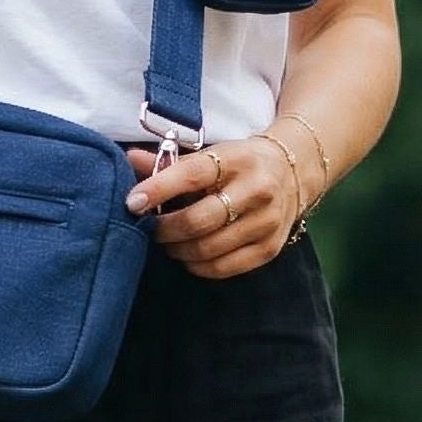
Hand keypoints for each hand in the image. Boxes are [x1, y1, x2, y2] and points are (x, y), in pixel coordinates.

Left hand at [123, 135, 303, 278]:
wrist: (293, 172)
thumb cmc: (239, 163)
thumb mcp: (210, 153)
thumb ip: (170, 161)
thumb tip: (129, 161)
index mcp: (237, 159)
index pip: (191, 174)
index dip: (158, 190)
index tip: (133, 202)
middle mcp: (257, 190)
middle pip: (198, 221)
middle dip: (164, 229)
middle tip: (149, 228)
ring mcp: (267, 222)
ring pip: (208, 249)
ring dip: (177, 250)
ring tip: (167, 242)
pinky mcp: (269, 248)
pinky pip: (223, 267)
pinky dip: (197, 266)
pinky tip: (187, 256)